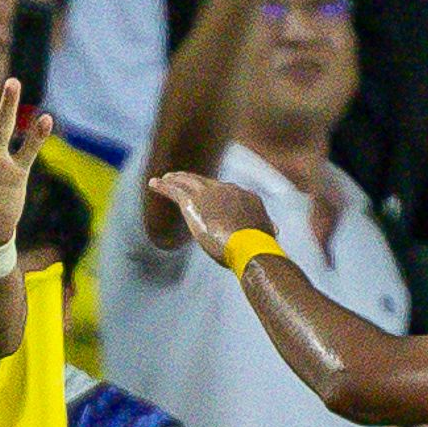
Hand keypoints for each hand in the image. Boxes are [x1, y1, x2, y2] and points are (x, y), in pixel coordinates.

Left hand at [145, 167, 278, 263]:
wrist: (250, 245)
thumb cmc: (259, 247)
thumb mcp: (264, 235)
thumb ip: (265, 230)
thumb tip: (274, 231)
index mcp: (245, 197)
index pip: (226, 190)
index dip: (215, 190)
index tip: (208, 192)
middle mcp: (227, 190)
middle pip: (205, 181)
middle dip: (192, 179)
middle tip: (181, 179)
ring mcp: (210, 194)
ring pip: (188, 182)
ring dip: (175, 179)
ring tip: (165, 179)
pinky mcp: (193, 202)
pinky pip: (174, 190)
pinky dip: (162, 186)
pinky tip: (153, 184)